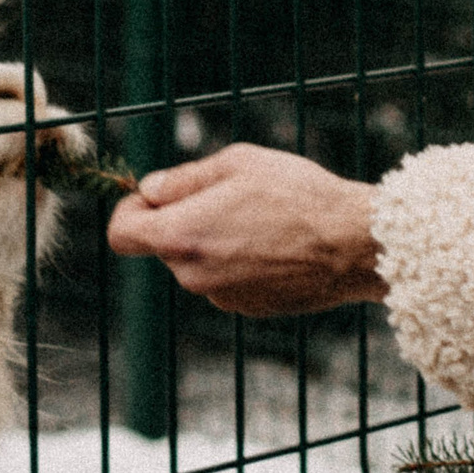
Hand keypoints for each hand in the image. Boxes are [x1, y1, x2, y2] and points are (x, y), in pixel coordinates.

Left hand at [104, 143, 384, 317]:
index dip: (131, 210)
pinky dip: (240, 261)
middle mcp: (192, 275)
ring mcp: (221, 297)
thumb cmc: (298, 195)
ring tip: (263, 218)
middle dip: (184, 220)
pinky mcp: (248, 308)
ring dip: (216, 241)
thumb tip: (151, 190)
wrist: (352, 244)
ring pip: (199, 262)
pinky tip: (277, 243)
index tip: (155, 197)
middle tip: (230, 196)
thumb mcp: (238, 163)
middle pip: (165, 246)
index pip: (121, 234)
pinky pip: (227, 279)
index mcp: (181, 236)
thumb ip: (184, 178)